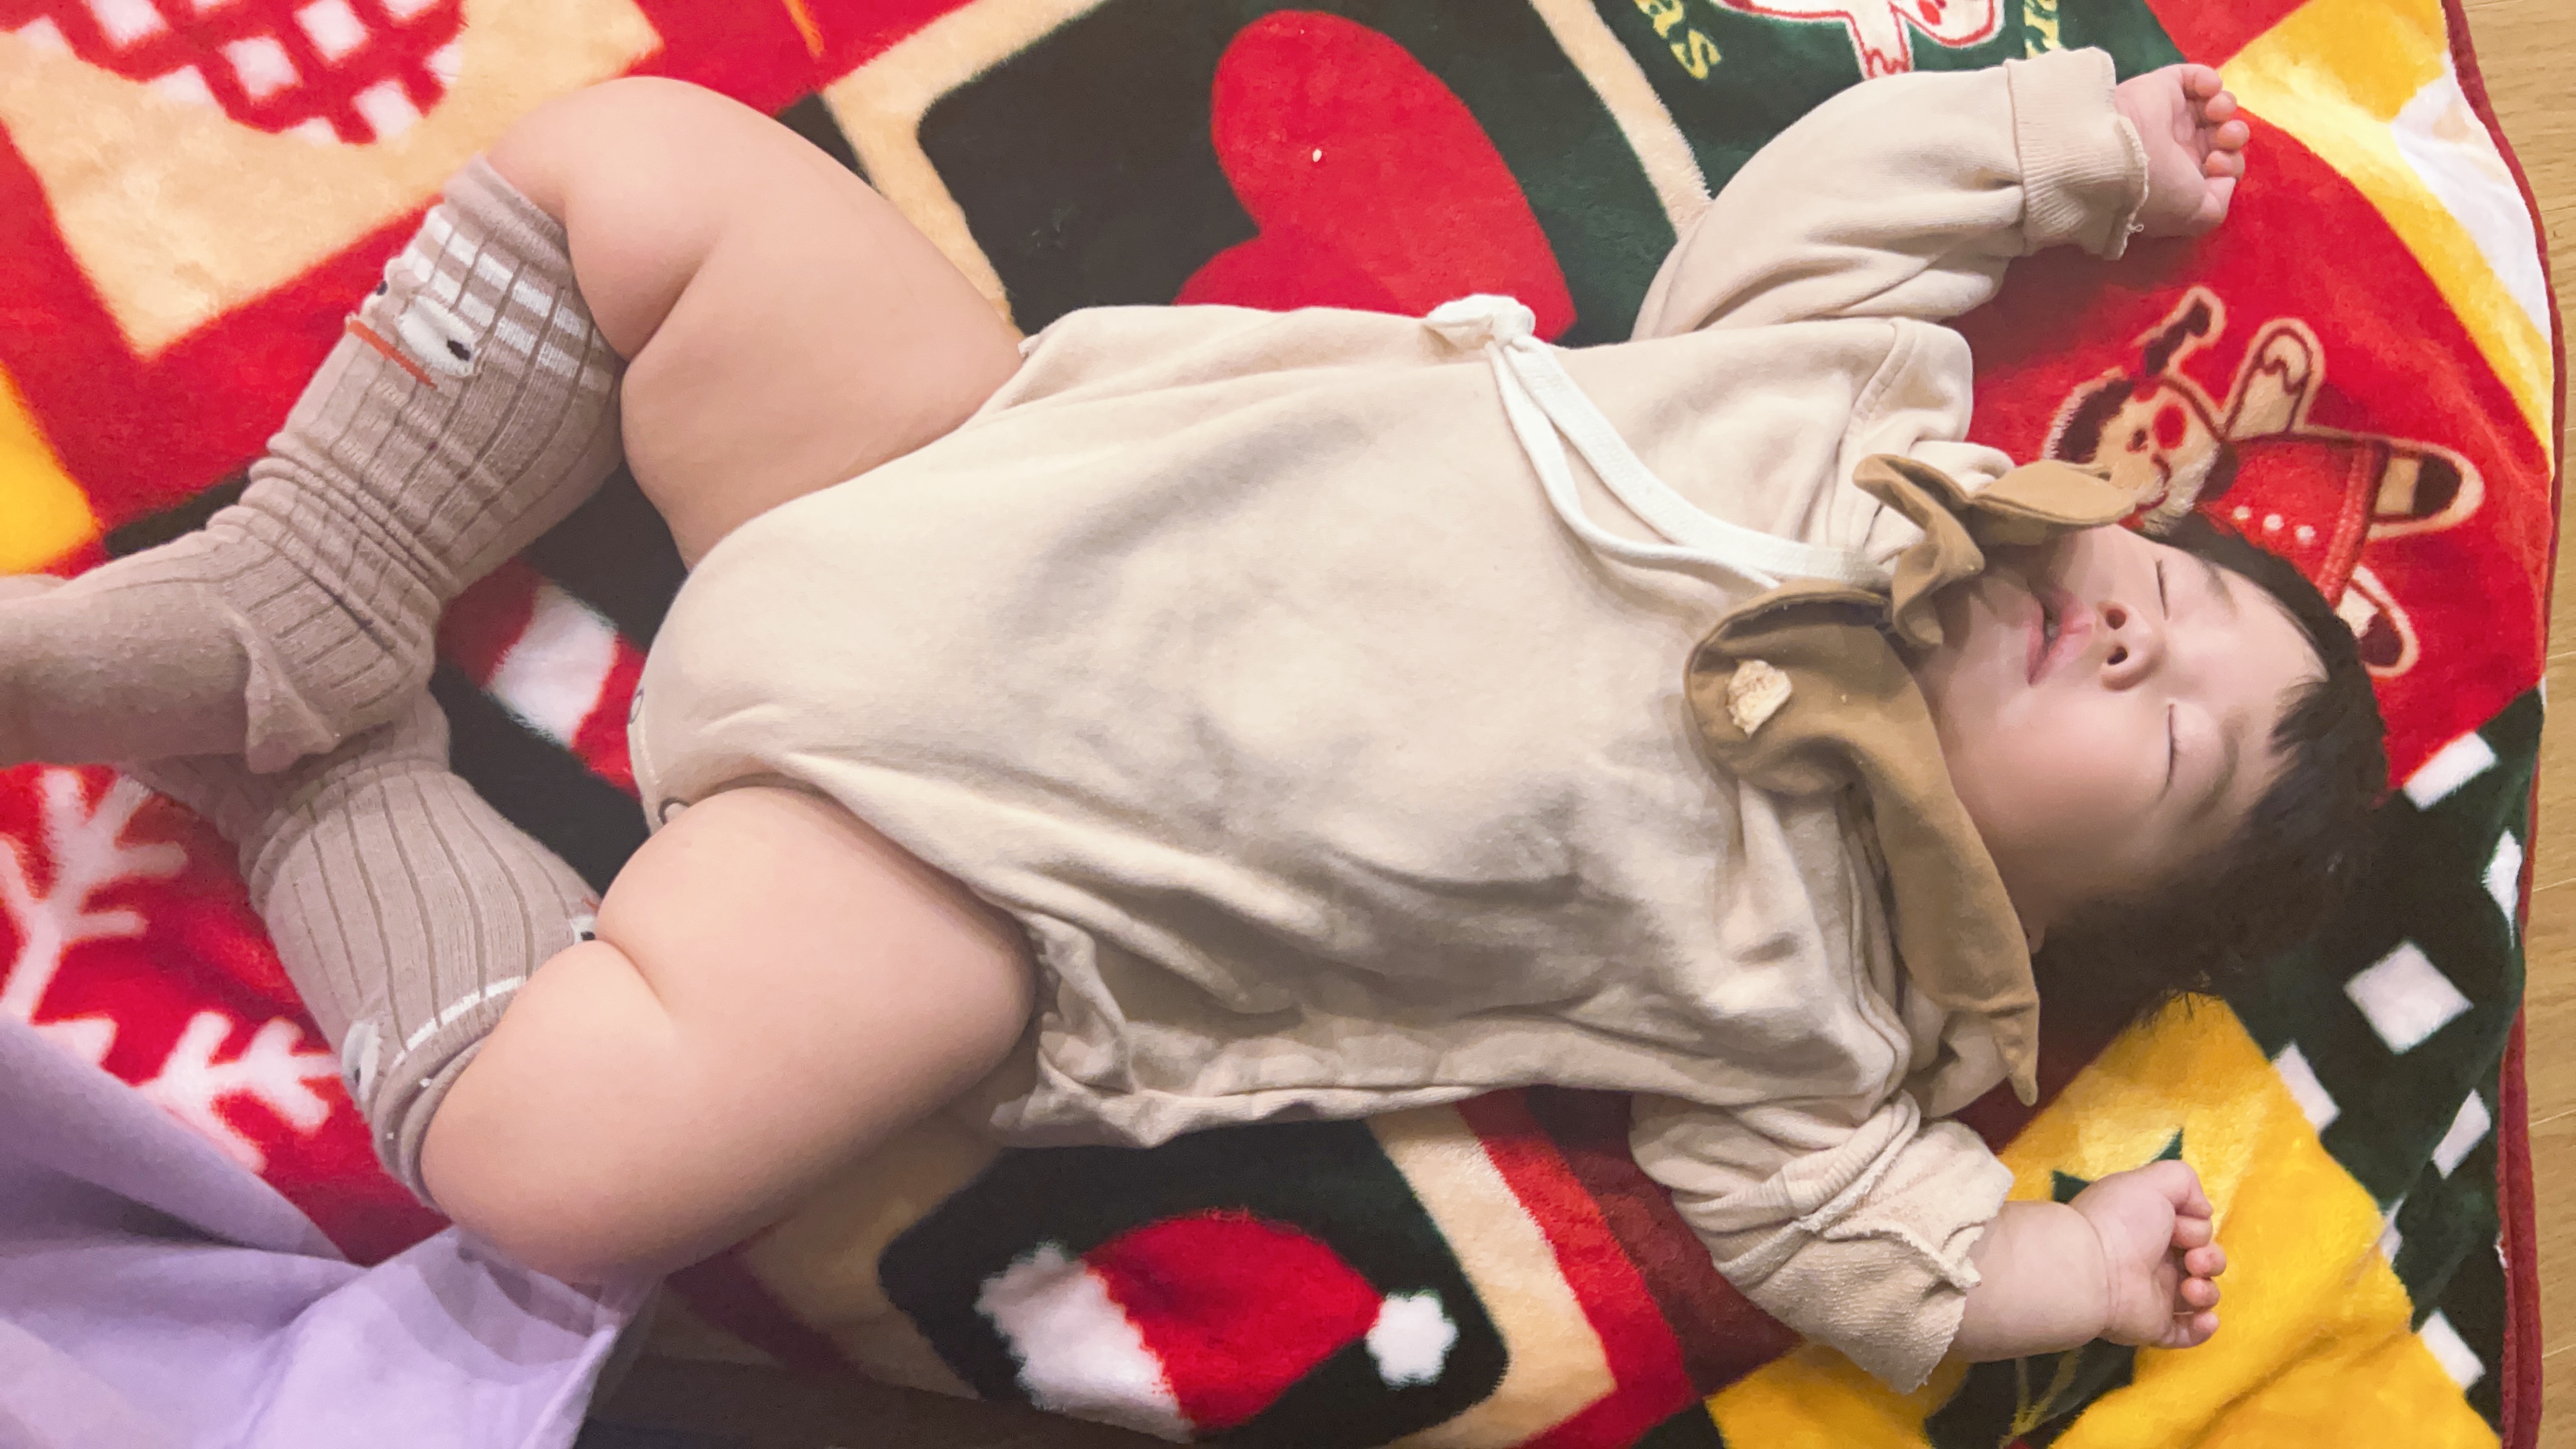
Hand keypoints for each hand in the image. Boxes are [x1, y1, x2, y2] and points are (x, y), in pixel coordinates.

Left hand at [2069, 1160, 2226, 1349]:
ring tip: (2191, 1288)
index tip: (2183, 1227)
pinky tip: (2203, 1317)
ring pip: (2201, 1296)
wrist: (2092, 1268)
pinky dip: (2202, 1327)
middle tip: (2193, 1259)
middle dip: (2211, 1259)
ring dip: (2208, 1291)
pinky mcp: (2155, 1326)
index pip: (2193, 1230)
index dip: (2198, 1228)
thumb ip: (2185, 1182)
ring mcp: (2156, 1296)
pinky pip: (2188, 1333)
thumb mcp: (2154, 1182)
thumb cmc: (2122, 1221)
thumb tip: (2204, 1211)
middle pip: (2203, 1262)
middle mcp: (2155, 1260)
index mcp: (2152, 1227)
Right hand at [2113, 64, 2249, 237]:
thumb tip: (2224, 179)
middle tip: (2224, 138)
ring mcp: (2170, 116)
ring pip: (2214, 105)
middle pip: (2221, 134)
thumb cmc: (2156, 190)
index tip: (2215, 165)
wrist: (2117, 155)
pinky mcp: (2162, 87)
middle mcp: (2176, 147)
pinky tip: (2208, 91)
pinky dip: (2209, 81)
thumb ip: (2218, 204)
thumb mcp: (2194, 216)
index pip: (2220, 165)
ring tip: (2215, 112)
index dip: (2230, 164)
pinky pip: (2195, 77)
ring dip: (2225, 107)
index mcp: (2181, 178)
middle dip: (2233, 136)